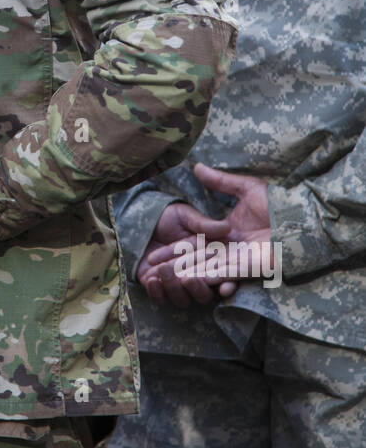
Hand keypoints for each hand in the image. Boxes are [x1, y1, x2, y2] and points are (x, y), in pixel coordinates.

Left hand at [137, 201, 232, 308]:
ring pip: (182, 300)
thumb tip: (227, 228)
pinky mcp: (159, 290)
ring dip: (173, 287)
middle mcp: (196, 278)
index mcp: (209, 263)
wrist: (141, 221)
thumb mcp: (186, 217)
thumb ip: (203, 225)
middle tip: (188, 279)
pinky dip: (156, 292)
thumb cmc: (168, 218)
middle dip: (197, 289)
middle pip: (204, 295)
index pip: (223, 279)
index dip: (228, 286)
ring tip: (163, 268)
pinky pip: (160, 300)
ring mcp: (177, 287)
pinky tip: (151, 278)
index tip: (224, 289)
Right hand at [142, 165, 274, 297]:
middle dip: (169, 265)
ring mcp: (236, 261)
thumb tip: (197, 166)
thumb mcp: (245, 188)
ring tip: (161, 276)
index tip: (150, 253)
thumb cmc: (277, 205)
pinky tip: (188, 281)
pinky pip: (222, 276)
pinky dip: (206, 280)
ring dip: (182, 274)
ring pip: (202, 270)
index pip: (192, 244)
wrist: (299, 220)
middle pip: (193, 260)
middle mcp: (228, 250)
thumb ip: (220, 181)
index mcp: (225, 234)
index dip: (171, 249)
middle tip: (147, 268)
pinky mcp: (246, 269)